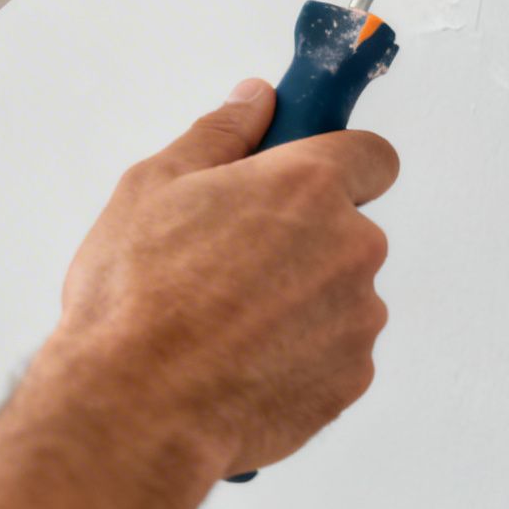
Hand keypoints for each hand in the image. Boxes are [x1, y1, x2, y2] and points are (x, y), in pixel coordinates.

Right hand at [51, 79, 397, 483]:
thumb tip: (253, 101)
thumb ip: (218, 135)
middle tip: (230, 257)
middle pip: (348, 228)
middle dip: (302, 237)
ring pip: (340, 293)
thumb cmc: (136, 298)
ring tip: (224, 319)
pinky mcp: (351, 378)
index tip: (302, 173)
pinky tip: (240, 358)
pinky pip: (334, 350)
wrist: (138, 407)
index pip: (371, 154)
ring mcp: (356, 318)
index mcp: (306, 186)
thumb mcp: (152, 186)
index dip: (337, 160)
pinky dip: (299, 352)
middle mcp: (349, 247)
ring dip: (299, 298)